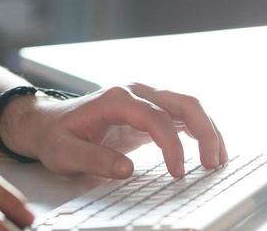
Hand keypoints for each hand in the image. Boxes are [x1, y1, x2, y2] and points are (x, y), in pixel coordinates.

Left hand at [3, 83, 227, 179]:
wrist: (48, 123)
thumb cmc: (56, 137)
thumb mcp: (65, 153)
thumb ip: (94, 160)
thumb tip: (127, 169)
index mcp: (116, 98)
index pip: (156, 117)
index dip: (172, 145)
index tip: (178, 173)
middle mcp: (135, 92)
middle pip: (182, 102)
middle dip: (204, 131)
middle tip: (212, 164)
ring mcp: (144, 98)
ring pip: (187, 105)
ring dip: (208, 129)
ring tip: (218, 160)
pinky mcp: (149, 110)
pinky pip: (181, 115)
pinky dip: (199, 130)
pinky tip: (208, 151)